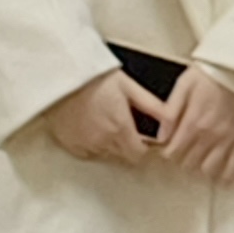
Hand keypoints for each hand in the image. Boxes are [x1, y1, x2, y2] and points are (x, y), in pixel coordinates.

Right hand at [42, 70, 161, 165]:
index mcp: (120, 128)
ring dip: (110, 144)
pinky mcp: (71, 145)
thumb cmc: (94, 78)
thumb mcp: (129, 87)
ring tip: (106, 120)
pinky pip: (88, 151)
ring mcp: (85, 145)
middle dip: (128, 145)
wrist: (62, 76)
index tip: (142, 137)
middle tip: (124, 124)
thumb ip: (152, 107)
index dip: (143, 147)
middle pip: (123, 156)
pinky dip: (92, 143)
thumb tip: (171, 120)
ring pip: (106, 154)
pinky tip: (92, 125)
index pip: (139, 155)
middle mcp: (103, 141)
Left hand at [152, 67, 233, 186]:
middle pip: (188, 163)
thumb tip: (161, 136)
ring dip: (201, 168)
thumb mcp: (185, 84)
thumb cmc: (214, 73)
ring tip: (199, 161)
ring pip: (209, 168)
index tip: (169, 148)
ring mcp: (228, 139)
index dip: (168, 152)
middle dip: (182, 159)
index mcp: (193, 122)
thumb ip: (170, 110)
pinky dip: (229, 176)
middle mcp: (210, 135)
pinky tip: (223, 180)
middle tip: (183, 152)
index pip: (173, 152)